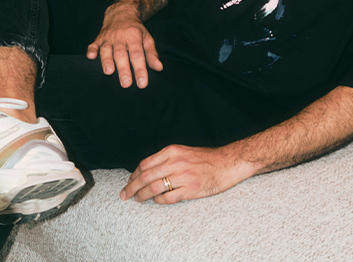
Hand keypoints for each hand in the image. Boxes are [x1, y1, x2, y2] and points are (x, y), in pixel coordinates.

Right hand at [85, 2, 162, 87]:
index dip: (140, 69)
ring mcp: (108, 37)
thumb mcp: (147, 38)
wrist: (121, 12)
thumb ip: (152, 54)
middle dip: (123, 69)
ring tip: (108, 72)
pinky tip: (90, 57)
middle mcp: (120, 36)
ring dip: (106, 60)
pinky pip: (93, 43)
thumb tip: (159, 68)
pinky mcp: (98, 38)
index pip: (137, 54)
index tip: (142, 84)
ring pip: (106, 49)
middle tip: (126, 84)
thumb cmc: (136, 30)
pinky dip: (91, 50)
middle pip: (121, 54)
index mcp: (134, 36)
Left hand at [120, 144, 257, 204]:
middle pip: (145, 177)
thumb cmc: (206, 158)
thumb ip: (166, 159)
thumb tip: (147, 170)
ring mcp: (183, 176)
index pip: (145, 164)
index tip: (129, 181)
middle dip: (131, 187)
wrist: (228, 162)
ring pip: (153, 188)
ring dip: (142, 196)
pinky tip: (157, 201)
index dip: (133, 175)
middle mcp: (176, 162)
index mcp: (172, 151)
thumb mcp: (184, 151)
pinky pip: (168, 198)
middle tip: (124, 195)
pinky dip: (159, 201)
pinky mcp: (191, 189)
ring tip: (137, 200)